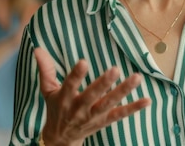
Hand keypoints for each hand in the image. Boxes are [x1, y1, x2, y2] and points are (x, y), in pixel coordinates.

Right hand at [35, 48, 150, 145]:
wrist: (61, 138)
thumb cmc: (56, 108)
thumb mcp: (48, 90)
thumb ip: (46, 68)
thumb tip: (37, 48)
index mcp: (64, 98)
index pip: (69, 85)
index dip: (76, 75)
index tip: (83, 62)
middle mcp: (79, 108)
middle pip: (92, 95)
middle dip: (103, 83)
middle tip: (114, 69)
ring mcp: (93, 116)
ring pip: (109, 103)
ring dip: (123, 91)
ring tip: (137, 78)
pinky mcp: (104, 121)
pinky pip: (120, 115)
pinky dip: (134, 108)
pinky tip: (147, 100)